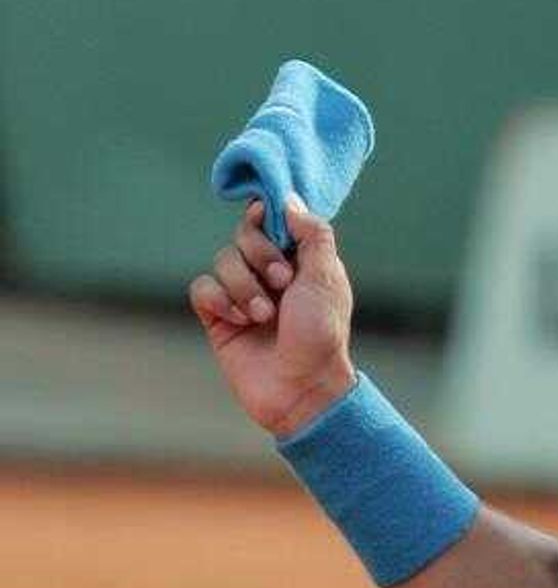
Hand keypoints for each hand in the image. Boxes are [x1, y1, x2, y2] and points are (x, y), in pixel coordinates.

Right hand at [187, 196, 356, 436]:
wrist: (301, 387)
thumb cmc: (321, 334)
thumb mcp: (327, 278)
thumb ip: (312, 234)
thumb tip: (288, 200)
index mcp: (300, 262)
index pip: (271, 221)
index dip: (266, 218)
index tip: (265, 218)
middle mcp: (270, 275)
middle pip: (243, 235)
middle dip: (260, 255)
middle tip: (282, 283)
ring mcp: (243, 295)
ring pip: (222, 260)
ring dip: (243, 286)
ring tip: (264, 315)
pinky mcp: (219, 318)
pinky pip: (201, 288)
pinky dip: (218, 300)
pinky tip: (238, 321)